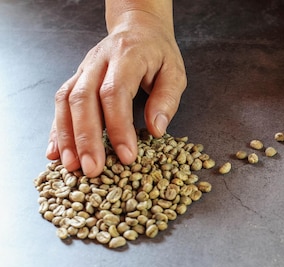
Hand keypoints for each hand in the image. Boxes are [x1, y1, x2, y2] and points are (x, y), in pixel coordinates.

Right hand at [47, 9, 186, 176]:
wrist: (138, 28)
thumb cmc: (158, 54)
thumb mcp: (174, 73)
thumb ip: (167, 100)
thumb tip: (156, 130)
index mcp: (127, 57)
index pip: (116, 93)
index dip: (119, 126)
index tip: (127, 155)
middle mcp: (99, 62)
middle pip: (84, 99)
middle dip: (87, 138)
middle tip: (94, 169)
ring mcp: (83, 69)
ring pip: (66, 101)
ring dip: (67, 136)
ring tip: (72, 166)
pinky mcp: (76, 79)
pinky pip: (60, 103)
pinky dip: (56, 129)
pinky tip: (56, 152)